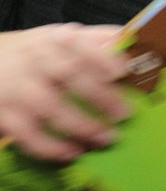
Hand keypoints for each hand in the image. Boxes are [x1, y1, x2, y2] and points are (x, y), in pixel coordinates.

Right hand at [0, 24, 129, 160]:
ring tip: (105, 138)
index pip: (78, 43)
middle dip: (99, 95)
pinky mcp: (4, 114)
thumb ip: (94, 38)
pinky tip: (71, 153)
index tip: (123, 73)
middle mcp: (34, 59)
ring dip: (79, 125)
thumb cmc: (35, 54)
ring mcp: (16, 87)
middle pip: (67, 74)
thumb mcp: (60, 38)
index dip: (101, 57)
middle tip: (123, 114)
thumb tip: (128, 41)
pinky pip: (27, 134)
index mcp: (53, 39)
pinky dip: (50, 147)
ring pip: (48, 106)